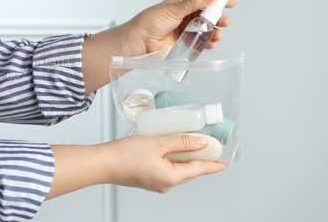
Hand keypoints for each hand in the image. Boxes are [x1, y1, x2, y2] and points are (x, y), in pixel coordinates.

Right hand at [104, 134, 227, 192]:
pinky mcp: (150, 179)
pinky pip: (169, 170)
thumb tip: (201, 143)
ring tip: (191, 144)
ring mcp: (157, 183)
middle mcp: (165, 184)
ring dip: (186, 159)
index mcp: (171, 178)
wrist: (104, 163)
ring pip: (179, 170)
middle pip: (190, 171)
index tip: (224, 164)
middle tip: (209, 149)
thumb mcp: (159, 143)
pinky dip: (174, 160)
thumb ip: (183, 142)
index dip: (213, 166)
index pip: (199, 170)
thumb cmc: (126, 155)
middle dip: (201, 160)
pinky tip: (172, 149)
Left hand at [124, 0, 235, 56]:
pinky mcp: (186, 44)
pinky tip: (211, 42)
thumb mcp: (174, 8)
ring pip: (206, 30)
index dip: (217, 1)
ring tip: (217, 35)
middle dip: (217, 19)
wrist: (140, 41)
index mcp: (183, 3)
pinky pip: (201, 42)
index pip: (204, 0)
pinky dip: (208, 43)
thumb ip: (195, 2)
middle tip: (224, 21)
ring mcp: (186, 30)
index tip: (229, 2)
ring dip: (214, 32)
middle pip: (207, 16)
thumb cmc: (151, 21)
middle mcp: (186, 16)